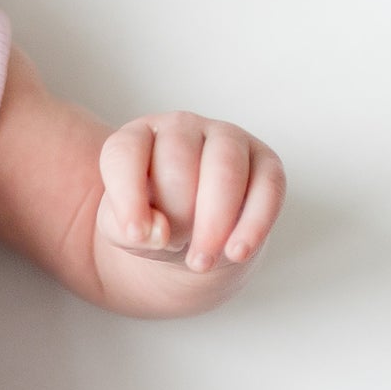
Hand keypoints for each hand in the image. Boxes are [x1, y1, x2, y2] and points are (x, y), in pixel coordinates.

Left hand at [96, 114, 285, 273]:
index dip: (128, 195)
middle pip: (178, 162)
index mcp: (139, 137)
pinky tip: (237, 253)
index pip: (126, 153)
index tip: (136, 235)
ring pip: (225, 168)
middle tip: (175, 247)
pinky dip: (254, 224)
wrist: (190, 236)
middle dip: (176, 213)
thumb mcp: (123, 230)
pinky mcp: (266, 163)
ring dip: (214, 221)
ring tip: (201, 261)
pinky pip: (268, 187)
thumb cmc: (152, 222)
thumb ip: (125, 229)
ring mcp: (228, 139)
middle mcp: (182, 128)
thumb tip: (158, 231)